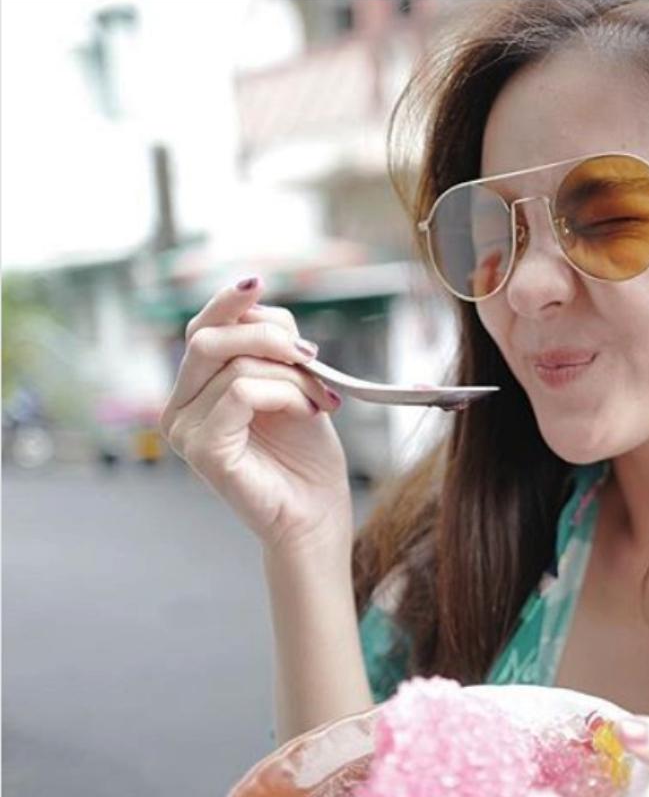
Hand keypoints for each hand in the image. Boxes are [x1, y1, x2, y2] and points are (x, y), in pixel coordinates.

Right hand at [159, 278, 351, 551]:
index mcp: (194, 392)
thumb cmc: (305, 456)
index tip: (259, 283)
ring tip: (321, 400)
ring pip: (234, 364)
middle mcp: (179, 409)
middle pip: (210, 338)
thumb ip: (270, 348)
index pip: (201, 329)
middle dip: (270, 336)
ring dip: (292, 374)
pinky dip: (286, 393)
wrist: (316, 514)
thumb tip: (261, 302)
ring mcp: (185, 431)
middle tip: (312, 358)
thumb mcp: (291, 386)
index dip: (229, 302)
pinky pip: (242, 392)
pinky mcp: (204, 450)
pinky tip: (309, 412)